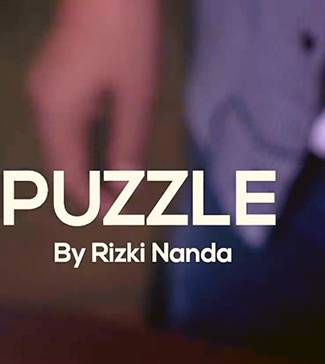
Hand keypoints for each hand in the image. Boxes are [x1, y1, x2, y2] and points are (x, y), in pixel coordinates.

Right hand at [27, 0, 159, 209]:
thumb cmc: (127, 39)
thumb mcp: (136, 96)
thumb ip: (128, 144)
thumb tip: (124, 187)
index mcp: (59, 114)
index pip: (68, 175)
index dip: (90, 201)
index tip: (116, 218)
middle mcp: (43, 105)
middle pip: (60, 161)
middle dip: (87, 187)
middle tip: (120, 206)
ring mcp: (45, 88)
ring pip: (63, 141)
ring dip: (88, 164)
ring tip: (120, 181)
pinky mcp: (55, 76)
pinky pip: (67, 121)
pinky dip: (88, 140)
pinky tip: (112, 144)